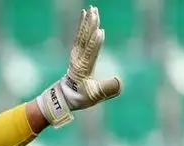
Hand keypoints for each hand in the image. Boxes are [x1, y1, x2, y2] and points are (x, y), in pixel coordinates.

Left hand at [36, 5, 121, 127]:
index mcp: (83, 69)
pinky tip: (85, 15)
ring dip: (86, 23)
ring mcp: (76, 55)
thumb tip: (120, 81)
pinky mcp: (76, 53)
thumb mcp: (94, 96)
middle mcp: (78, 60)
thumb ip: (107, 89)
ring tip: (92, 9)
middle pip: (84, 40)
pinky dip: (83, 25)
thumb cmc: (80, 97)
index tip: (100, 32)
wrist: (64, 97)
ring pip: (82, 36)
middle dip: (89, 26)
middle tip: (94, 12)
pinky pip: (80, 37)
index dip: (95, 44)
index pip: (90, 54)